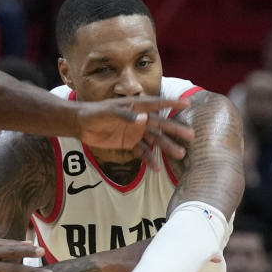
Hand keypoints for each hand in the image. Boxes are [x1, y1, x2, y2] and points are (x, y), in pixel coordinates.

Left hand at [77, 97, 193, 161]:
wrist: (80, 124)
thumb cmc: (94, 113)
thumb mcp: (108, 113)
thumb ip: (126, 116)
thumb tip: (144, 119)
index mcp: (136, 106)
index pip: (157, 104)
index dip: (172, 103)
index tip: (187, 104)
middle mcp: (139, 118)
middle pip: (160, 124)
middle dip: (175, 130)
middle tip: (191, 136)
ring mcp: (135, 131)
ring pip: (155, 139)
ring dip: (166, 146)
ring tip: (179, 155)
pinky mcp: (129, 142)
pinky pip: (142, 151)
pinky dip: (150, 159)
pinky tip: (157, 168)